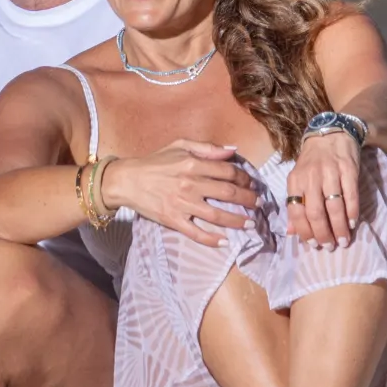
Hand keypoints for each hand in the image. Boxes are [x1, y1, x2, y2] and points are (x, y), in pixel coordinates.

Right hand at [104, 142, 259, 249]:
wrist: (127, 180)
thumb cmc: (155, 161)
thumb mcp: (179, 144)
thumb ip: (207, 147)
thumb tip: (232, 150)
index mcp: (192, 163)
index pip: (227, 171)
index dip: (244, 177)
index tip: (252, 183)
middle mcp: (190, 183)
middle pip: (227, 192)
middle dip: (248, 199)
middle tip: (259, 204)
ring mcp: (182, 204)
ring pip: (217, 215)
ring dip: (237, 220)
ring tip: (250, 224)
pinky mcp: (173, 220)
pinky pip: (196, 233)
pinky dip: (212, 239)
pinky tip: (225, 242)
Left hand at [284, 130, 360, 248]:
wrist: (331, 133)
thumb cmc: (312, 161)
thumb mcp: (298, 178)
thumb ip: (295, 203)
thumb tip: (291, 232)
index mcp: (295, 180)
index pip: (297, 211)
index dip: (305, 231)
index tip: (313, 244)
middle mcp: (311, 176)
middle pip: (316, 213)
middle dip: (324, 234)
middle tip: (330, 247)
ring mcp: (330, 172)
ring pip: (334, 207)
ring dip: (339, 228)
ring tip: (343, 240)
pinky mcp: (348, 170)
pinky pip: (351, 196)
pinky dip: (352, 213)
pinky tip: (352, 224)